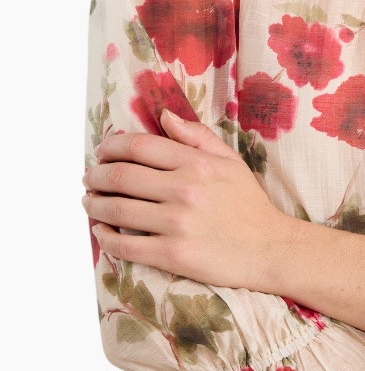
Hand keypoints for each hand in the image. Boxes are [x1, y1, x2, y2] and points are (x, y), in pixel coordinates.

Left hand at [83, 111, 292, 290]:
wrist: (269, 248)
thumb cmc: (248, 203)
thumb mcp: (230, 161)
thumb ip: (197, 136)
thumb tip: (164, 115)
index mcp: (196, 163)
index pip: (140, 146)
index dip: (112, 147)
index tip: (102, 152)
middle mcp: (184, 189)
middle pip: (121, 176)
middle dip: (96, 175)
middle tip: (90, 178)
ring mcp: (177, 223)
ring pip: (117, 210)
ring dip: (94, 205)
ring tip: (89, 202)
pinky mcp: (173, 255)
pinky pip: (126, 246)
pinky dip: (106, 238)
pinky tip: (101, 232)